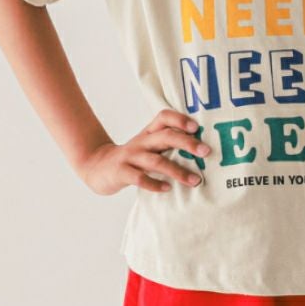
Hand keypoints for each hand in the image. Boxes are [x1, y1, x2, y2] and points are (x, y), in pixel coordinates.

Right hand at [76, 108, 209, 196]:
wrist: (98, 167)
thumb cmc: (133, 157)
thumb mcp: (149, 145)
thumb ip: (169, 143)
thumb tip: (202, 148)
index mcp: (149, 132)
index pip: (164, 117)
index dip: (180, 119)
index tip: (197, 127)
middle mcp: (142, 141)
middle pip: (166, 137)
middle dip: (187, 143)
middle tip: (206, 152)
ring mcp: (131, 156)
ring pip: (156, 161)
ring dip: (178, 171)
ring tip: (195, 180)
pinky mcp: (121, 172)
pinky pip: (139, 178)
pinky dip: (154, 184)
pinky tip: (167, 189)